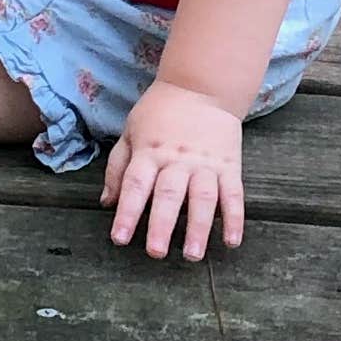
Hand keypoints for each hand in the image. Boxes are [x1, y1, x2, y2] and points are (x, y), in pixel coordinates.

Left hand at [101, 80, 245, 259]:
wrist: (203, 85)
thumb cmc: (160, 111)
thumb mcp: (131, 131)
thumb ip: (118, 167)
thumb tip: (106, 202)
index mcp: (150, 152)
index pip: (135, 185)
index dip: (127, 212)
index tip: (120, 238)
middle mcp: (177, 160)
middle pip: (168, 195)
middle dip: (162, 225)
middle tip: (156, 253)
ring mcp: (205, 163)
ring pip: (202, 198)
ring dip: (199, 227)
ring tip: (193, 254)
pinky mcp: (229, 165)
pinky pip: (233, 194)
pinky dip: (234, 218)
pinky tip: (232, 241)